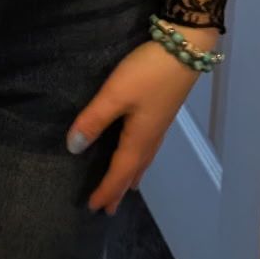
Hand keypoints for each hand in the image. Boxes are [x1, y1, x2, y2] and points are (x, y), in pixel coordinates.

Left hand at [67, 25, 221, 214]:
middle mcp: (152, 137)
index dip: (106, 190)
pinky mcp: (163, 112)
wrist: (185, 49)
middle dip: (120, 189)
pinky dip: (141, 160)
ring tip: (127, 188)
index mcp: (139, 139)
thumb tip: (74, 148)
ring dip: (132, 176)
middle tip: (109, 209)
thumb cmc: (147, 73)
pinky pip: (149, 148)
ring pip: (144, 160)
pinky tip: (141, 151)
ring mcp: (160, 125)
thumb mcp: (115, 94)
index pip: (119, 172)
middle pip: (134, 171)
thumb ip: (94, 120)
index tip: (93, 207)